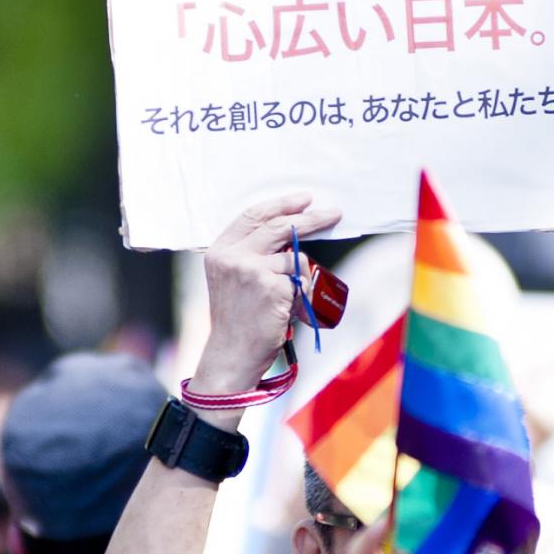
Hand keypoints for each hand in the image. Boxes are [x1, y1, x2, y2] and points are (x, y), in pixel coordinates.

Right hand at [192, 193, 342, 393]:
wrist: (232, 354)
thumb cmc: (237, 320)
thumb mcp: (232, 278)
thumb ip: (251, 253)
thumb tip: (291, 232)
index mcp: (220, 250)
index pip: (253, 216)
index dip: (281, 204)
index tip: (303, 199)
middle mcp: (233, 257)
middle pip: (280, 226)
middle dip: (311, 218)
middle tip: (333, 213)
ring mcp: (252, 271)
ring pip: (296, 257)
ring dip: (302, 276)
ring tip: (289, 298)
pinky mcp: (271, 287)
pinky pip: (300, 280)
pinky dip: (301, 294)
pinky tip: (287, 309)